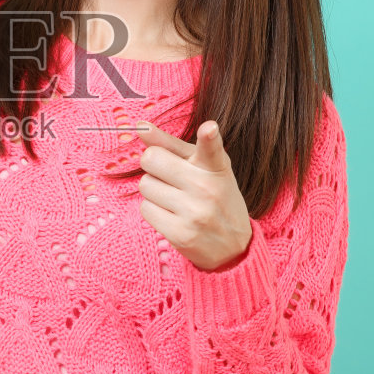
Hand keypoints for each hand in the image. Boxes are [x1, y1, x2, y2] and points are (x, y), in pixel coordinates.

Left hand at [134, 118, 252, 271]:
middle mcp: (207, 188)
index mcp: (216, 167)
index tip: (209, 129)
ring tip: (175, 199)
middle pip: (151, 159)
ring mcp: (194, 212)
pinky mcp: (180, 234)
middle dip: (154, 165)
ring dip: (154, 190)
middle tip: (170, 176)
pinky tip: (172, 215)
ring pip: (145, 185)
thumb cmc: (214, 198)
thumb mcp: (203, 167)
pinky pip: (145, 209)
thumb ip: (171, 145)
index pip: (211, 148)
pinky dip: (153, 210)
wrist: (233, 247)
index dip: (209, 136)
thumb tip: (140, 126)